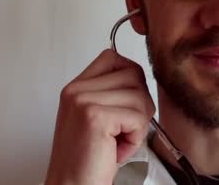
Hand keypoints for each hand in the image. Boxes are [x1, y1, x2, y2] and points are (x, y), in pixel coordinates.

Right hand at [45, 49, 155, 184]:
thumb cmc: (88, 160)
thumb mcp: (98, 117)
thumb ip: (113, 93)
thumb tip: (142, 76)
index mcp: (76, 87)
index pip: (114, 58)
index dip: (131, 79)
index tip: (126, 104)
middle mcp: (76, 91)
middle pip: (133, 74)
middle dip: (139, 105)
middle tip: (122, 130)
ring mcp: (83, 101)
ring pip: (140, 95)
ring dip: (138, 124)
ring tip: (117, 141)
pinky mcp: (95, 117)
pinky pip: (138, 117)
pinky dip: (135, 138)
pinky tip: (117, 149)